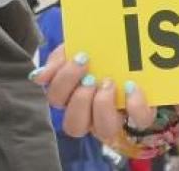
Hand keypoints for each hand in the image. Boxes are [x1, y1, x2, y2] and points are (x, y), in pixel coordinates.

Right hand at [32, 45, 154, 139]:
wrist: (134, 48)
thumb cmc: (98, 53)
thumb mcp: (74, 49)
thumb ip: (57, 61)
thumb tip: (38, 77)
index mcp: (71, 97)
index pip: (56, 100)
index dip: (62, 82)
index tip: (76, 57)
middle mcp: (90, 115)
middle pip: (74, 125)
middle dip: (80, 100)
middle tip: (90, 76)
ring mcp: (115, 119)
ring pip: (103, 130)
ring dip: (102, 105)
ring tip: (108, 82)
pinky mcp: (140, 116)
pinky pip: (139, 120)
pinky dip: (135, 104)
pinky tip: (131, 86)